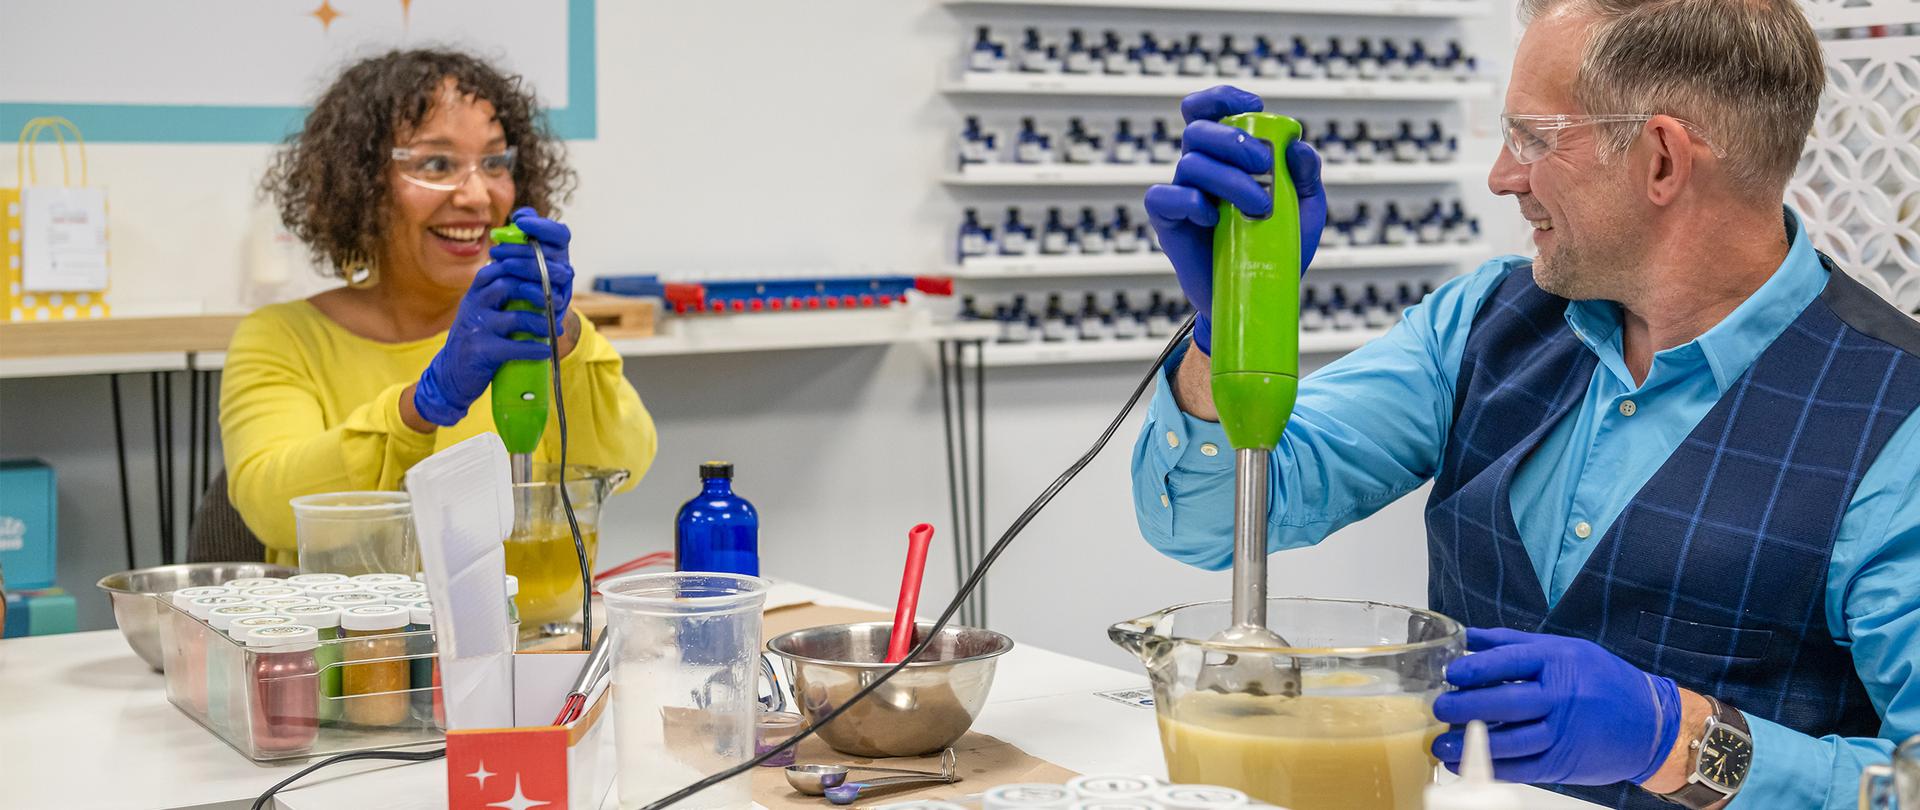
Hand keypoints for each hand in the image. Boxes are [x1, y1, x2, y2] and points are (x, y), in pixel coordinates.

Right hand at [411, 235, 567, 426]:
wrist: (451, 373)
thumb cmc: (479, 339)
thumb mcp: (488, 311)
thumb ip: (508, 295)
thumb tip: (550, 282)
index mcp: (478, 291)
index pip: (504, 266)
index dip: (532, 265)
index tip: (558, 271)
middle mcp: (474, 303)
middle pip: (509, 284)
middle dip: (541, 289)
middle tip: (563, 299)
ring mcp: (476, 326)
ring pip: (514, 317)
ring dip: (540, 322)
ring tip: (555, 329)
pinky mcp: (479, 350)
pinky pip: (512, 347)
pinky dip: (532, 349)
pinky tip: (546, 350)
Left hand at [489, 207, 574, 316]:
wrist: (523, 306)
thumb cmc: (519, 273)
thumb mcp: (519, 250)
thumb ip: (521, 231)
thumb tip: (521, 216)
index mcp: (557, 249)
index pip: (559, 233)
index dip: (542, 226)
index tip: (520, 222)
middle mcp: (563, 264)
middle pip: (551, 252)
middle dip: (522, 248)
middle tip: (497, 250)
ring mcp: (563, 284)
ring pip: (554, 273)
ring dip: (528, 267)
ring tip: (505, 265)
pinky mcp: (558, 304)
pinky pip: (552, 297)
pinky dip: (536, 291)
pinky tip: (520, 287)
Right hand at [1143, 85, 1326, 353]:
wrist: (1258, 298)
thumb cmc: (1278, 250)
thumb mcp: (1305, 211)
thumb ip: (1306, 176)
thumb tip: (1298, 146)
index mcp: (1226, 155)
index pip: (1209, 110)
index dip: (1224, 97)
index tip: (1254, 104)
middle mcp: (1199, 167)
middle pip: (1199, 129)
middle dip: (1233, 139)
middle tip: (1264, 166)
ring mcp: (1181, 194)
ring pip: (1190, 162)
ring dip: (1229, 179)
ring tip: (1260, 207)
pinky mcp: (1168, 223)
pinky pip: (1164, 197)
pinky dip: (1191, 201)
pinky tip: (1215, 220)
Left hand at [1431, 628, 1682, 786]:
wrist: (1651, 724)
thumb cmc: (1604, 680)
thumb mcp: (1565, 649)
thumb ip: (1514, 644)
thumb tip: (1467, 636)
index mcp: (1560, 661)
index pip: (1512, 660)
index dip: (1477, 667)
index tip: (1451, 673)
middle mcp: (1562, 696)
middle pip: (1507, 701)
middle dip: (1467, 706)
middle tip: (1439, 708)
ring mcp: (1564, 732)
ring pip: (1511, 740)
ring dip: (1471, 744)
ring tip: (1440, 743)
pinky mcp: (1564, 762)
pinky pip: (1522, 768)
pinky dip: (1489, 768)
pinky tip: (1463, 764)